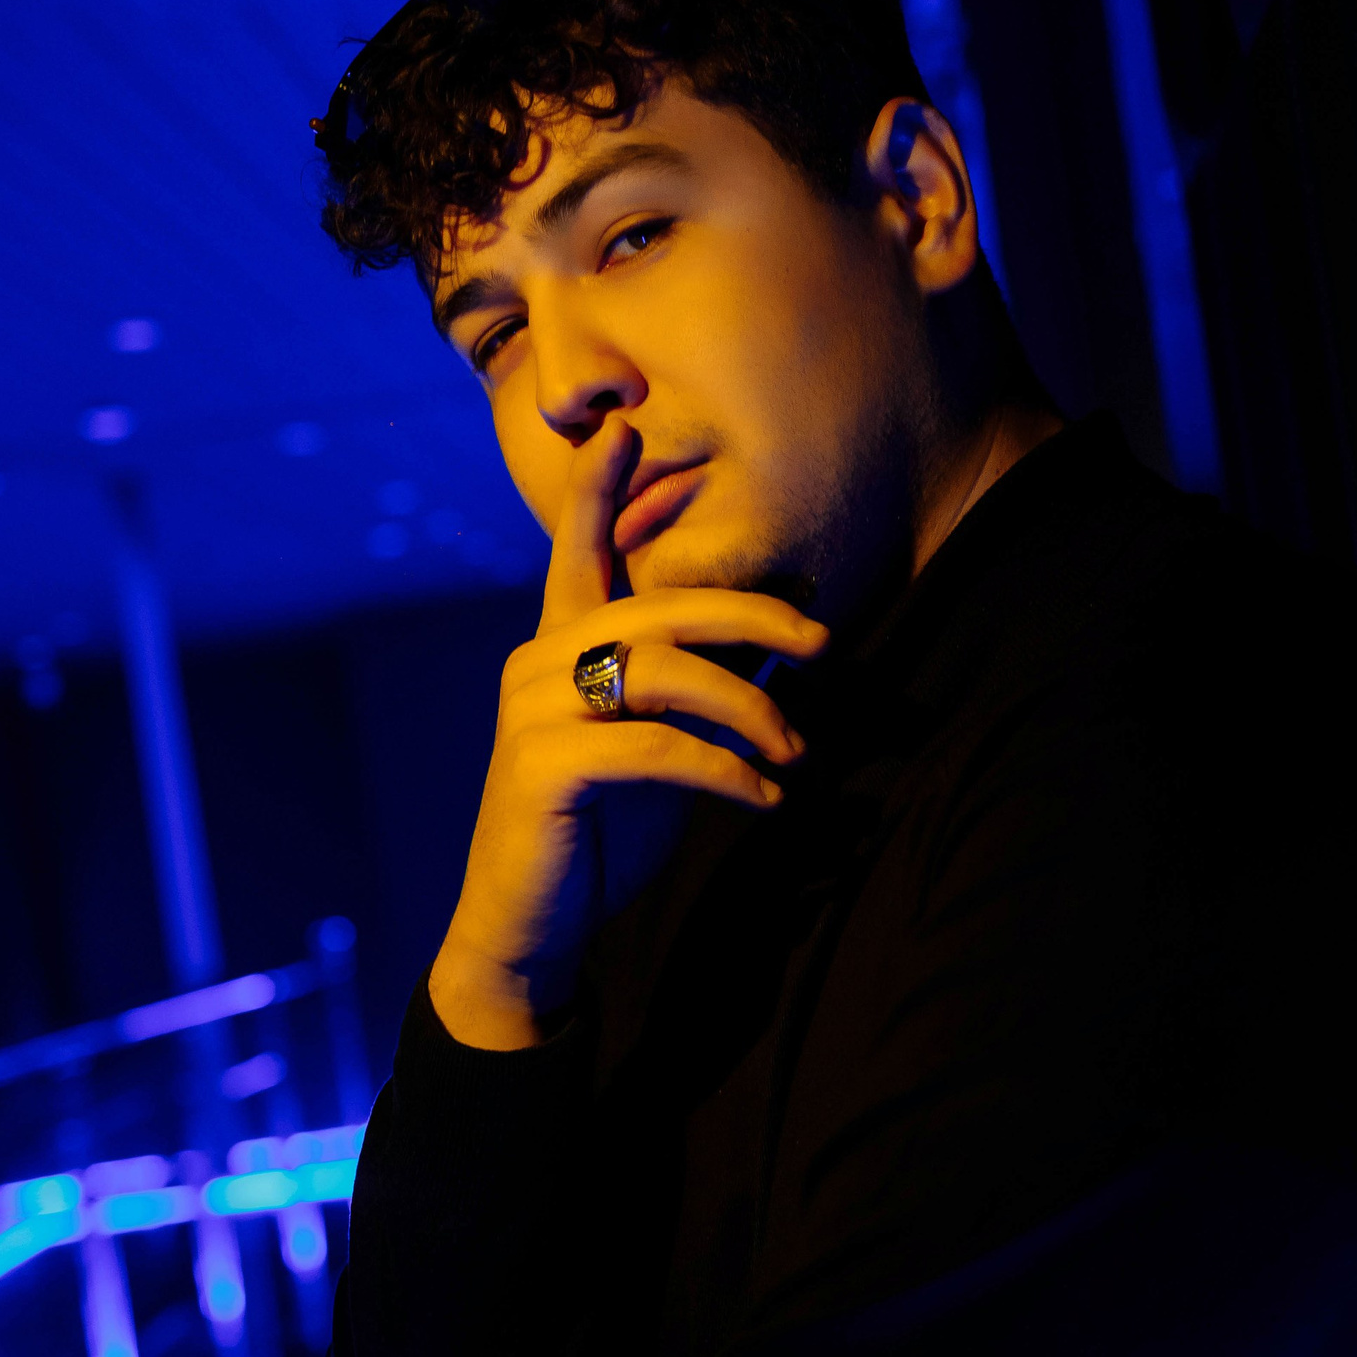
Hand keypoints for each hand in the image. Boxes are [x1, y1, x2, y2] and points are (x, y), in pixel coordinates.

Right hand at [429, 414, 826, 1048]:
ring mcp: (531, 712)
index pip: (576, 553)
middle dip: (751, 618)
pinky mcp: (541, 768)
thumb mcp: (657, 750)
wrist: (533, 929)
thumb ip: (693, 695)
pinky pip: (654, 749)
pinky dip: (724, 773)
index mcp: (558, 648)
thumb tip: (778, 654)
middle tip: (824, 644)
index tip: (621, 428)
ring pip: (663, 675)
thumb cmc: (601, 835)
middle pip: (658, 610)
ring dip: (750, 713)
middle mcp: (536, 664)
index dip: (598, 492)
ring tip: (798, 756)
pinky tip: (767, 801)